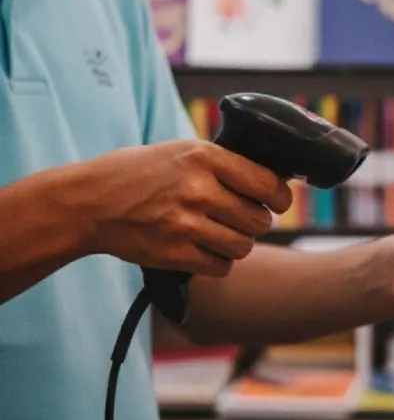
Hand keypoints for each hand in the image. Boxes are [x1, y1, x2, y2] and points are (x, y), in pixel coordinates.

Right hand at [81, 140, 292, 275]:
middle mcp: (198, 189)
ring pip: (243, 246)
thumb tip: (271, 182)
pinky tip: (202, 249)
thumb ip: (223, 165)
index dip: (279, 198)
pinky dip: (218, 262)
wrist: (88, 203)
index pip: (267, 184)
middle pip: (259, 220)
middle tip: (238, 218)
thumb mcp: (181, 152)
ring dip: (236, 244)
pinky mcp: (175, 254)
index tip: (277, 202)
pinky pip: (222, 266)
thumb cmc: (137, 174)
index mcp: (204, 157)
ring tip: (218, 233)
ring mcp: (186, 224)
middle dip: (254, 222)